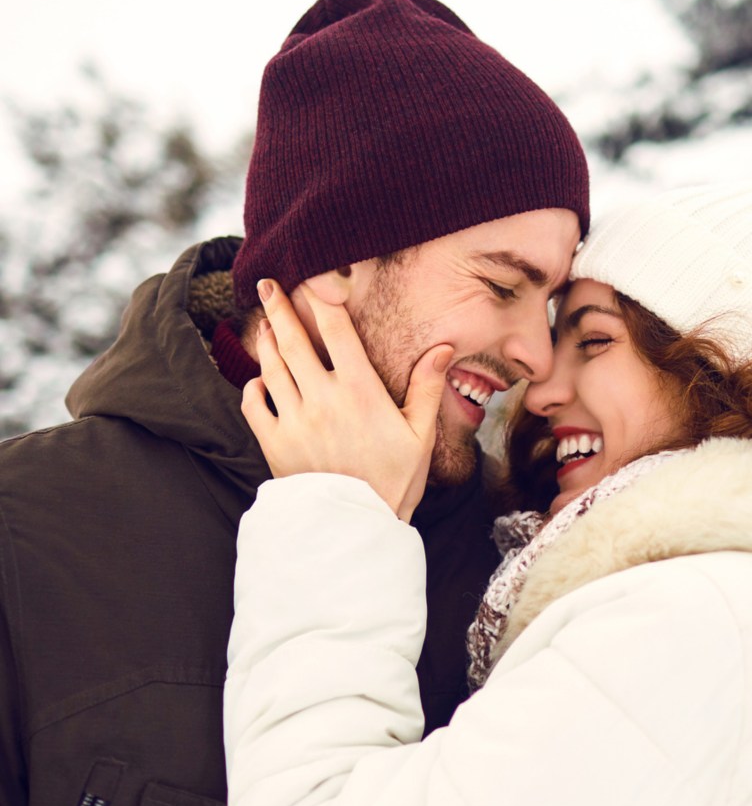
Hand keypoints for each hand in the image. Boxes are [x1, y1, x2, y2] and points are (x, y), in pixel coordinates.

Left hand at [241, 279, 450, 520]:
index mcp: (360, 391)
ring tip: (264, 324)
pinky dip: (253, 387)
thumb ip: (428, 388)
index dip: (322, 298)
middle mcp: (322, 399)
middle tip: (268, 284)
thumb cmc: (394, 481)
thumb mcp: (421, 435)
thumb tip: (443, 348)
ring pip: (271, 367)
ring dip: (265, 341)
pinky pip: (253, 405)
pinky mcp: (274, 444)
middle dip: (279, 307)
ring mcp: (294, 420)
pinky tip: (259, 380)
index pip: (336, 330)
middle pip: (293, 340)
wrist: (356, 528)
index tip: (311, 277)